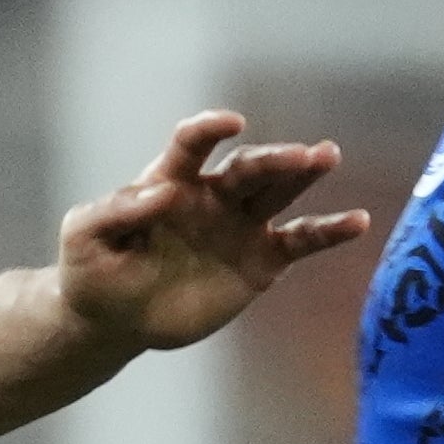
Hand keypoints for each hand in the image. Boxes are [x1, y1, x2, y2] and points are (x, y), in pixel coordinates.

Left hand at [54, 110, 371, 352]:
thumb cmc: (93, 271)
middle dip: (274, 160)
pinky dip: (330, 232)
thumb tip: (163, 192)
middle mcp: (213, 196)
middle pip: (248, 169)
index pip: (193, 144)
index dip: (209, 130)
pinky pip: (301, 241)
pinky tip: (358, 222)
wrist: (114, 319)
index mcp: (170, 181)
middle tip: (304, 154)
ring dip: (303, 174)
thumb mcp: (84, 238)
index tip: (230, 124)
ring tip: (325, 157)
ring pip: (279, 192)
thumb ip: (115, 211)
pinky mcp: (261, 260)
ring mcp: (240, 225)